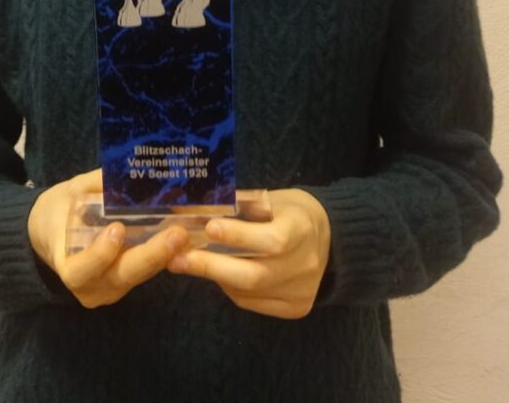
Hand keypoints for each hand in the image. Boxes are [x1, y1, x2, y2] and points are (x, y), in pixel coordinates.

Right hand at [27, 168, 189, 307]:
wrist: (51, 234)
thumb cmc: (59, 211)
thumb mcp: (70, 192)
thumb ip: (96, 185)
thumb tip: (126, 171)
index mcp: (66, 264)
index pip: (81, 270)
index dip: (100, 254)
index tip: (117, 229)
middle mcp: (88, 286)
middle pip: (122, 275)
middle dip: (151, 255)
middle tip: (177, 233)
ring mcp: (108, 289)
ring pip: (139, 274)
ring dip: (164, 254)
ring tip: (188, 231)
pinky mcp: (124, 284)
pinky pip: (144, 271)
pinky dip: (163, 255)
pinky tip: (183, 237)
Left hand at [167, 188, 330, 318]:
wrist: (330, 238)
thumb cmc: (291, 212)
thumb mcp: (271, 199)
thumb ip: (239, 207)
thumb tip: (194, 211)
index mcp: (303, 229)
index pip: (272, 240)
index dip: (239, 236)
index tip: (209, 228)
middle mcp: (306, 265)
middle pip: (255, 275)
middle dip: (212, 266)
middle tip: (178, 259)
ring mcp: (301, 291)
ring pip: (249, 292)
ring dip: (215, 277)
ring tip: (187, 263)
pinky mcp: (295, 308)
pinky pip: (253, 303)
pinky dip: (230, 289)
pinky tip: (217, 274)